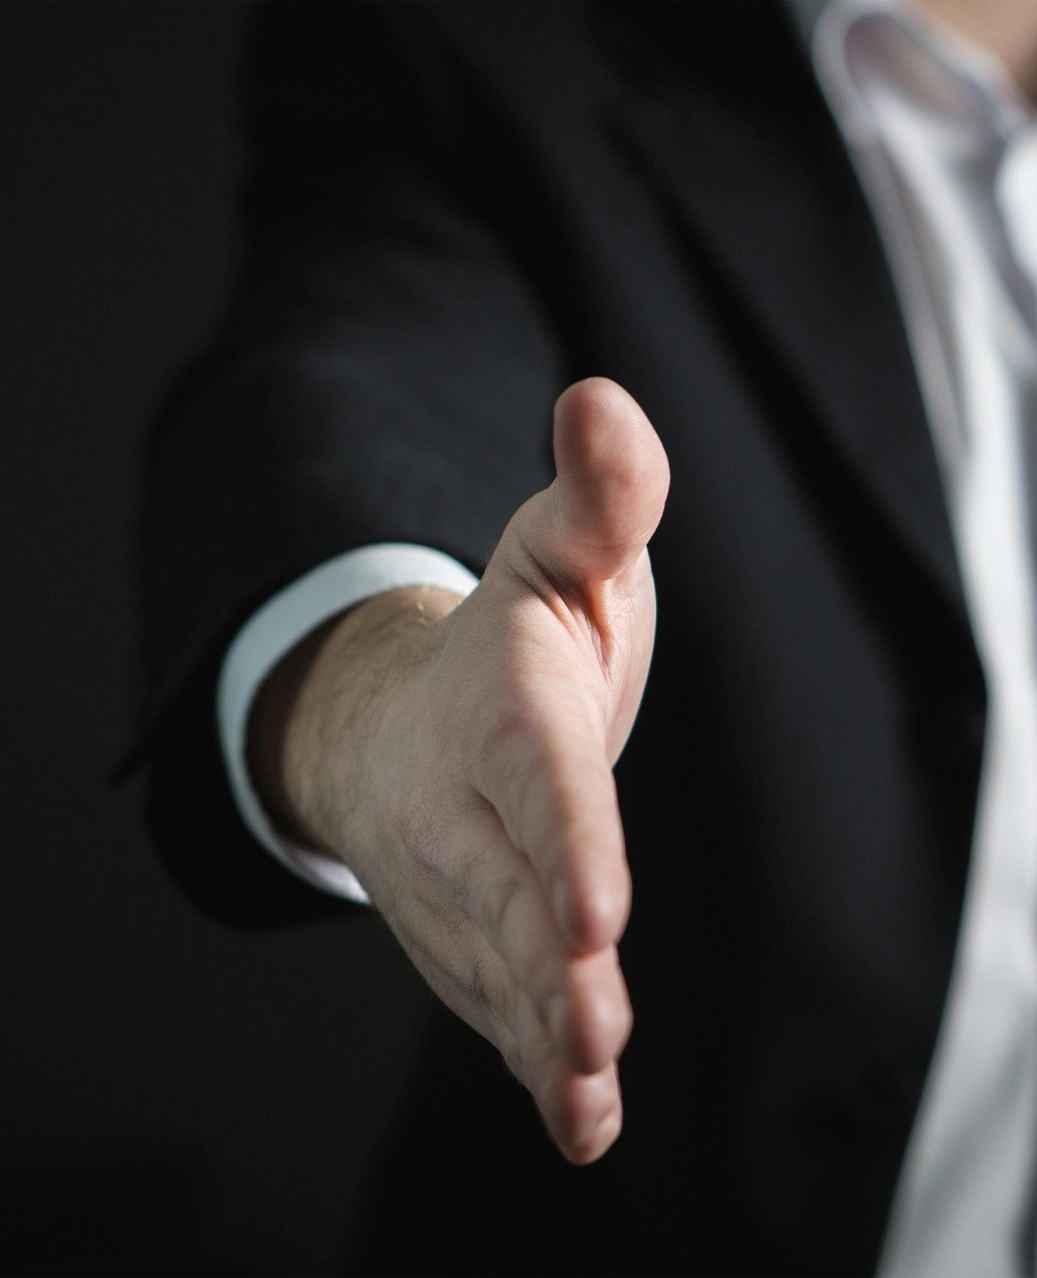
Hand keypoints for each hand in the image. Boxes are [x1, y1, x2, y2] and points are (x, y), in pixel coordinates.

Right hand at [251, 377, 669, 1162]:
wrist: (407, 724)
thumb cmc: (511, 641)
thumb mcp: (561, 554)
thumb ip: (601, 495)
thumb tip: (601, 396)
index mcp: (505, 710)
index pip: (540, 779)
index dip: (566, 839)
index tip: (594, 909)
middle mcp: (470, 806)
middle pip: (509, 888)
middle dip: (544, 962)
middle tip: (589, 1026)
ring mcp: (464, 881)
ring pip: (500, 964)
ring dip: (541, 1032)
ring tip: (582, 1094)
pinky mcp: (473, 936)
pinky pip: (499, 1003)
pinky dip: (535, 1064)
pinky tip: (582, 1124)